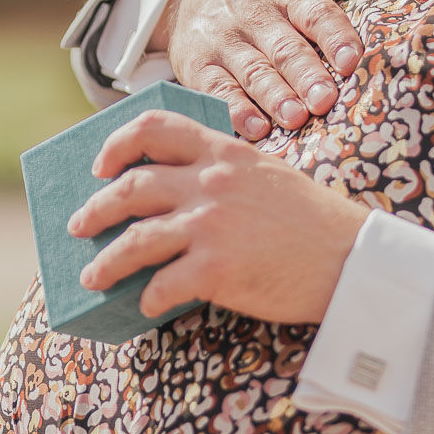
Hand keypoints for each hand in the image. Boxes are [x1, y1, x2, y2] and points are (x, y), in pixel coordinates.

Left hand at [68, 110, 370, 321]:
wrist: (353, 260)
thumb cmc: (315, 223)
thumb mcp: (270, 176)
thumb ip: (226, 172)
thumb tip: (178, 193)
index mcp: (226, 152)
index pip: (156, 128)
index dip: (118, 144)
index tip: (102, 166)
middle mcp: (212, 182)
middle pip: (131, 186)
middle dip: (96, 208)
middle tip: (81, 225)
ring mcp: (212, 225)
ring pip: (133, 240)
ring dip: (105, 261)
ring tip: (92, 276)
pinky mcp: (216, 269)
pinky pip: (161, 285)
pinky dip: (147, 298)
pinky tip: (146, 304)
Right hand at [157, 0, 383, 139]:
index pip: (315, 11)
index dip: (335, 36)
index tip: (352, 61)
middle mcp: (254, 13)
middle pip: (284, 47)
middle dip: (306, 75)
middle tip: (327, 101)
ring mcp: (225, 41)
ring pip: (252, 71)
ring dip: (274, 97)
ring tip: (296, 118)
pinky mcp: (199, 66)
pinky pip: (216, 90)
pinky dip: (234, 111)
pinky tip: (256, 129)